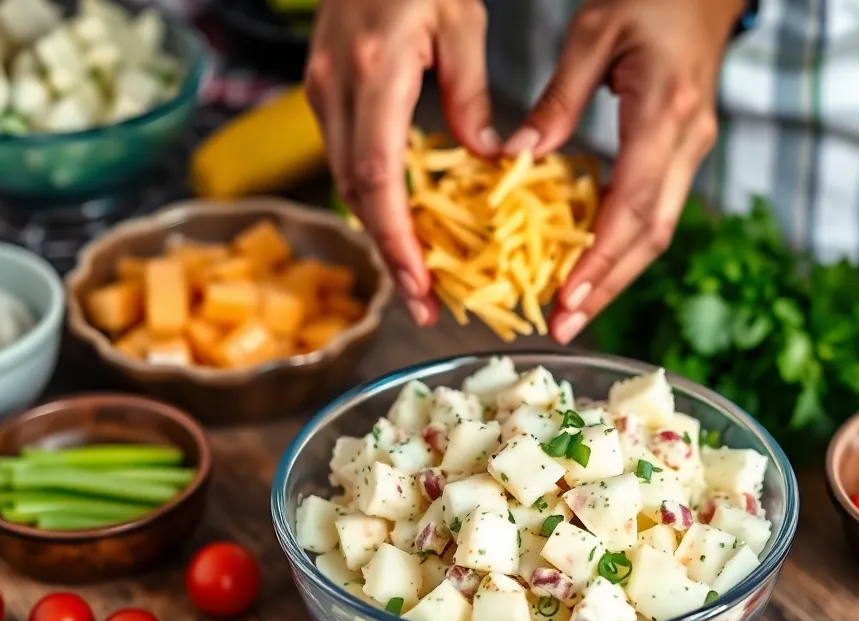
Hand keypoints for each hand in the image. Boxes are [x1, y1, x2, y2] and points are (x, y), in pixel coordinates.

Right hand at [304, 0, 497, 324]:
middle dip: (389, 255)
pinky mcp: (325, 88)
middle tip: (423, 304)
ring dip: (380, 234)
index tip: (420, 285)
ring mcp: (322, 88)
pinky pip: (347, 158)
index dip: (395, 241)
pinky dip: (374, 200)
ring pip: (345, 182)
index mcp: (373, 71)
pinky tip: (401, 224)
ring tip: (416, 278)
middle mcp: (335, 87)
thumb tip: (485, 157)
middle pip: (355, 194)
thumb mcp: (462, 20)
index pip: (376, 178)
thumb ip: (469, 94)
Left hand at [505, 0, 746, 343]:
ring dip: (616, 278)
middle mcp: (687, 144)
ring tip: (575, 312)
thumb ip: (558, 97)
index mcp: (665, 114)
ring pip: (657, 232)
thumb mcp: (594, 31)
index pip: (633, 204)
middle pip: (651, 236)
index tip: (568, 298)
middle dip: (607, 288)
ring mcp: (691, 152)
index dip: (601, 259)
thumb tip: (519, 154)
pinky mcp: (684, 154)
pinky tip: (591, 269)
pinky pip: (655, 213)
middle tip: (565, 326)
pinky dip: (622, 248)